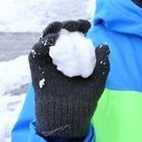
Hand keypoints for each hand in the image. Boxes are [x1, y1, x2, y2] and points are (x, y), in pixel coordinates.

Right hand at [29, 20, 109, 139]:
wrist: (68, 117)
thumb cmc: (84, 100)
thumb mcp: (98, 81)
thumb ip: (103, 65)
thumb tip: (104, 45)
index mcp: (74, 56)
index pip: (75, 36)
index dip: (79, 27)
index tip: (88, 24)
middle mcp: (59, 56)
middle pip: (59, 33)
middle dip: (67, 24)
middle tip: (77, 24)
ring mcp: (47, 61)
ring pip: (46, 38)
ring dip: (54, 30)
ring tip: (64, 29)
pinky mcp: (36, 67)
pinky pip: (37, 51)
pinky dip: (44, 43)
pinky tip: (53, 40)